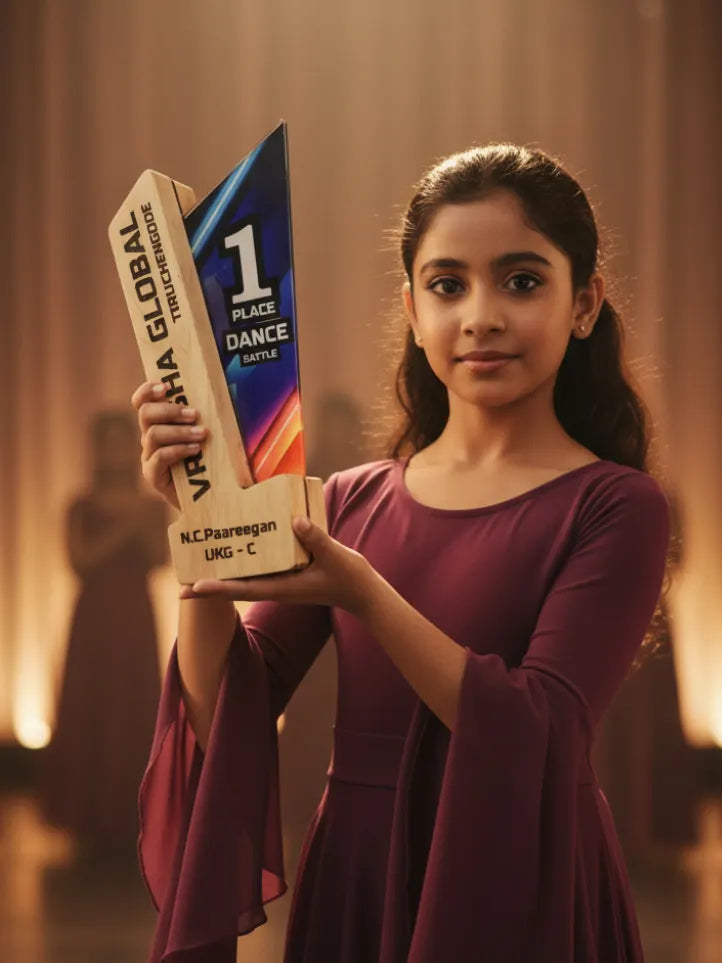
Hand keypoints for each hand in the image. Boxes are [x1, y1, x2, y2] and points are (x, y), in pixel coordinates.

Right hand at [131, 381, 208, 510]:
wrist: (205, 497)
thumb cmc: (209, 461)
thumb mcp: (206, 436)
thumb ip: (203, 418)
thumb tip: (222, 393)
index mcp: (158, 423)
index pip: (141, 402)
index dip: (147, 390)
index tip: (166, 387)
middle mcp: (149, 438)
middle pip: (145, 414)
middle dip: (170, 410)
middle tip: (194, 414)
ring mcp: (148, 457)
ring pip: (152, 435)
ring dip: (179, 431)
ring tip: (202, 434)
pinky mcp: (153, 476)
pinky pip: (158, 458)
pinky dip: (178, 450)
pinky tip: (195, 450)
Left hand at [179, 515, 376, 616]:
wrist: (361, 591)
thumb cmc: (349, 577)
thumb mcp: (335, 555)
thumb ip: (316, 538)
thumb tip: (294, 520)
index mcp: (283, 587)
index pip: (244, 590)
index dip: (218, 589)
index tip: (194, 588)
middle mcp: (277, 587)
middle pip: (236, 588)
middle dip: (210, 586)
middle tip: (181, 583)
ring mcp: (280, 582)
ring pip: (244, 581)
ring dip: (222, 576)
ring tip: (198, 568)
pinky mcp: (286, 575)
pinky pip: (257, 572)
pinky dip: (242, 566)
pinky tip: (233, 554)